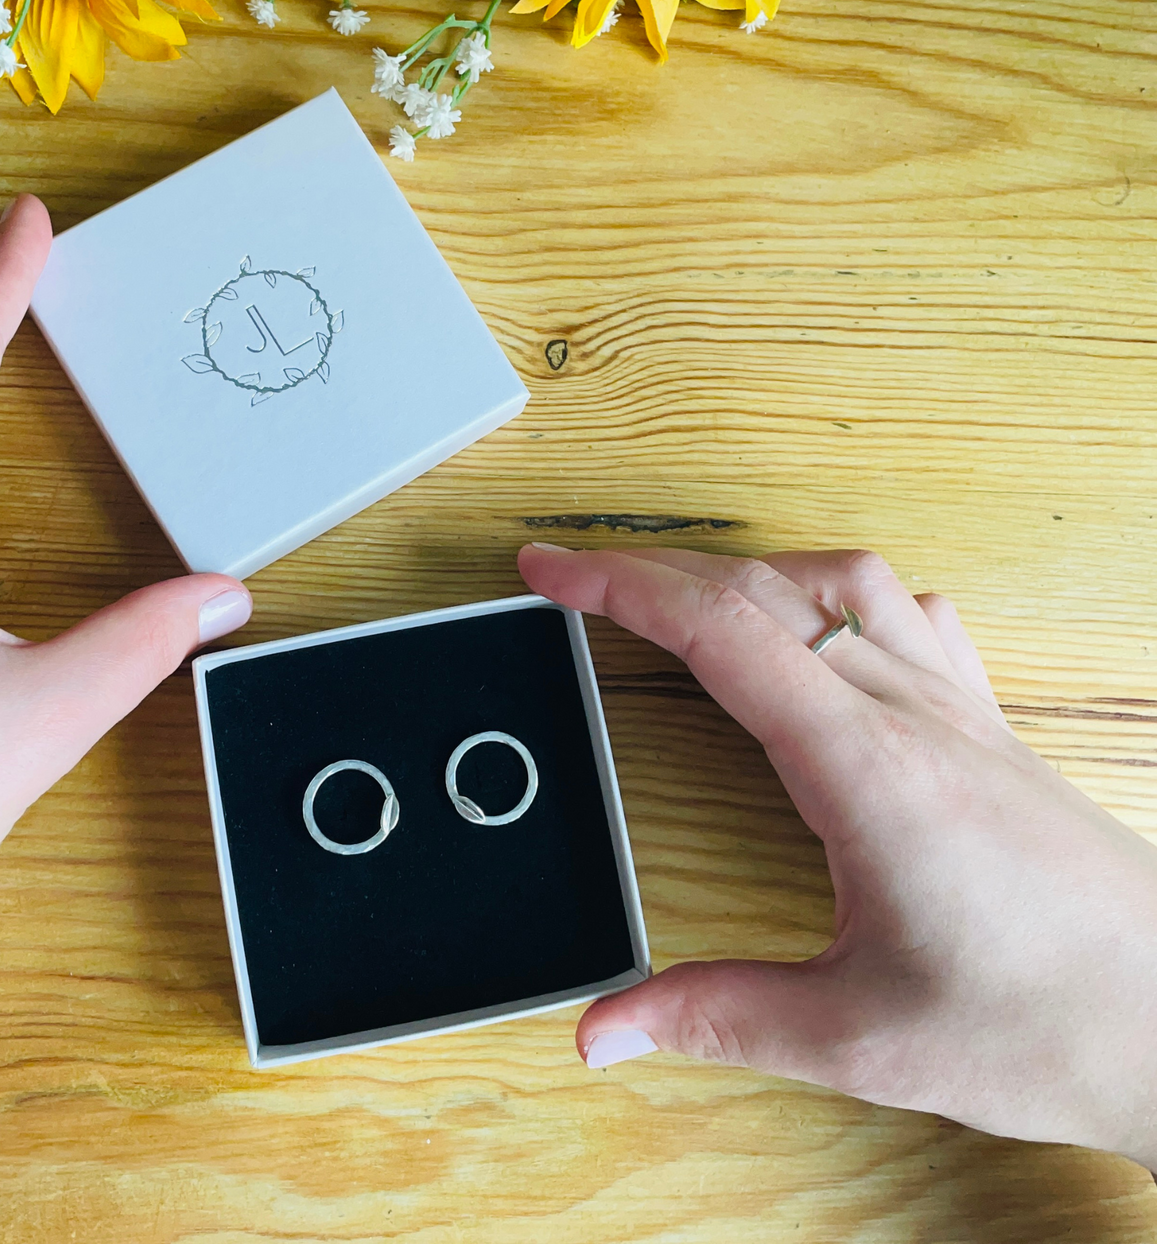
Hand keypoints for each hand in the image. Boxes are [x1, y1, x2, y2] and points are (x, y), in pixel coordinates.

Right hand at [518, 543, 1156, 1170]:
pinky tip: (822, 626)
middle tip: (571, 579)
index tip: (553, 572)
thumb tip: (609, 1025)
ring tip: (680, 593)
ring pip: (835, 583)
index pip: (721, 630)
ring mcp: (956, 710)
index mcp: (865, 766)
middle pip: (759, 591)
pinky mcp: (986, 729)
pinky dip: (836, 594)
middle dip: (647, 571)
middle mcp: (912, 713)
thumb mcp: (861, 1037)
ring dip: (739, 569)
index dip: (620, 588)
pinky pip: (908, 614)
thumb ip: (719, 1017)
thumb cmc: (1052, 1023)